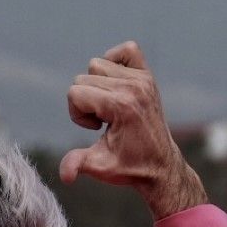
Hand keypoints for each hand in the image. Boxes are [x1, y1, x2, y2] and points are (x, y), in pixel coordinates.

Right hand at [59, 41, 206, 214]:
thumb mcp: (100, 167)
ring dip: (96, 85)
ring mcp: (142, 79)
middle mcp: (133, 87)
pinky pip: (127, 51)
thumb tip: (65, 176)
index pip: (75, 92)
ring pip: (98, 65)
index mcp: (121, 105)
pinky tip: (115, 86)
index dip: (77, 114)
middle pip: (83, 78)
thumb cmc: (130, 167)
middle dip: (84, 102)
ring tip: (109, 108)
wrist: (161, 166)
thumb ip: (78, 164)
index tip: (94, 129)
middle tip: (102, 122)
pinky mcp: (147, 76)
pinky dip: (115, 62)